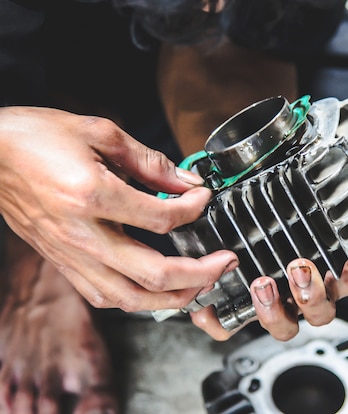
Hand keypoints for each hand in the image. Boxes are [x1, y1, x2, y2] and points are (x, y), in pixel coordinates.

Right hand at [0, 106, 238, 311]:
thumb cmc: (34, 138)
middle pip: (153, 272)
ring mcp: (69, 254)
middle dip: (200, 273)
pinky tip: (154, 292)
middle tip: (225, 264)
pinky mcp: (62, 263)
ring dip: (173, 298)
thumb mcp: (99, 132)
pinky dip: (136, 299)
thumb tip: (186, 180)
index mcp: (91, 196)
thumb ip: (149, 160)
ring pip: (130, 297)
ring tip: (200, 288)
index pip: (162, 218)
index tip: (204, 198)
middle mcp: (81, 234)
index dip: (194, 209)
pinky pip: (103, 295)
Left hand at [189, 136, 347, 340]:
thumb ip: (345, 170)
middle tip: (299, 266)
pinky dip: (222, 320)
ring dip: (275, 309)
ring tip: (262, 282)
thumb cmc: (284, 218)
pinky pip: (232, 326)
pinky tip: (208, 306)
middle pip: (324, 309)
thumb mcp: (309, 190)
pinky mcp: (240, 312)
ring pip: (286, 326)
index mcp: (328, 269)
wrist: (234, 231)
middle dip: (314, 292)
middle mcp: (306, 292)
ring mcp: (276, 305)